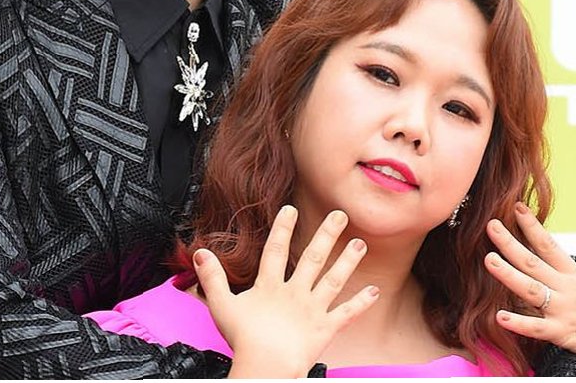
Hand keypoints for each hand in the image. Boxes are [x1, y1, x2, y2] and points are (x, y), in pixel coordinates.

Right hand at [193, 205, 379, 377]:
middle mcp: (294, 293)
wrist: (265, 367)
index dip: (283, 228)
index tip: (291, 209)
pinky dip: (361, 303)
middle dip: (327, 234)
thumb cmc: (243, 340)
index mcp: (270, 287)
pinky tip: (374, 291)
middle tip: (340, 215)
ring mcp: (312, 310)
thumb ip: (212, 279)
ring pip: (333, 281)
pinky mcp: (324, 329)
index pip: (276, 250)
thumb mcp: (221, 306)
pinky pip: (346, 314)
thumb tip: (201, 253)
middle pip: (313, 258)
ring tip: (360, 244)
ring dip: (348, 262)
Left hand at [484, 203, 575, 375]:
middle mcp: (569, 291)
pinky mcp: (567, 335)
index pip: (550, 246)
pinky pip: (539, 329)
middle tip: (489, 226)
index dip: (531, 227)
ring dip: (508, 276)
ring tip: (488, 260)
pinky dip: (519, 323)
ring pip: (530, 291)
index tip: (515, 209)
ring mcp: (566, 313)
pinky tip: (500, 316)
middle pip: (533, 264)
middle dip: (509, 244)